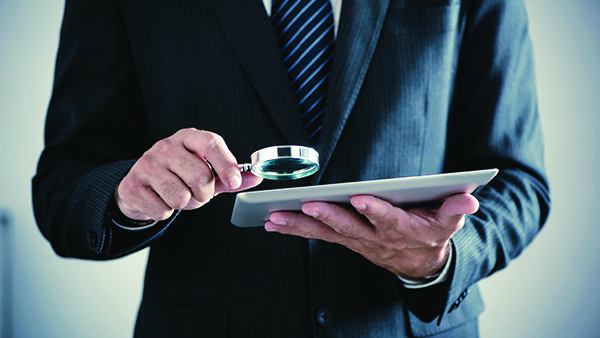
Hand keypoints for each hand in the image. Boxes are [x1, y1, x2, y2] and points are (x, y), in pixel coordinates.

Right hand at [116, 128, 262, 220]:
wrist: (139, 186)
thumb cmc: (178, 176)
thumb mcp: (206, 172)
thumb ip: (231, 176)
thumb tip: (257, 177)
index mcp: (187, 137)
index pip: (211, 143)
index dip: (226, 164)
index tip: (235, 182)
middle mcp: (165, 146)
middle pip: (200, 176)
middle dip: (204, 194)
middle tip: (197, 193)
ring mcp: (146, 164)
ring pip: (180, 197)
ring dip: (185, 204)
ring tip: (177, 196)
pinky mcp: (132, 186)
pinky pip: (162, 210)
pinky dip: (166, 212)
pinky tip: (160, 201)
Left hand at [265, 193, 478, 278]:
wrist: (420, 264)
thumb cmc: (431, 233)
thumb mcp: (449, 222)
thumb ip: (457, 208)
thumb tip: (470, 199)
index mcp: (401, 228)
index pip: (387, 219)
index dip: (375, 210)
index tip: (360, 198)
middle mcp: (375, 237)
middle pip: (350, 227)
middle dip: (328, 217)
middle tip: (308, 206)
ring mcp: (357, 241)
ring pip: (326, 233)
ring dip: (300, 226)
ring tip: (275, 217)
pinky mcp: (345, 241)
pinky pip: (317, 237)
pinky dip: (295, 230)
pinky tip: (273, 223)